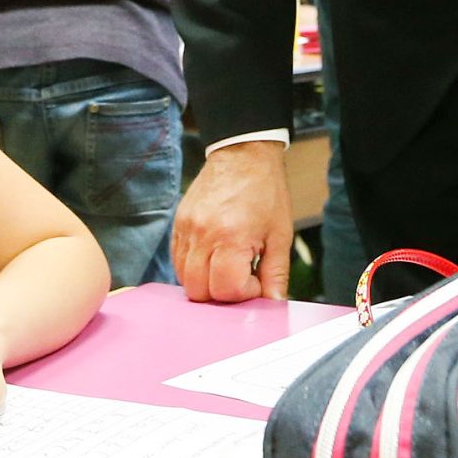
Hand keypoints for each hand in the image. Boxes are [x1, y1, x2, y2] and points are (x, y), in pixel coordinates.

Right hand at [173, 141, 293, 301]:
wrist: (243, 155)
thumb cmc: (265, 192)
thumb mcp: (280, 234)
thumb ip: (276, 273)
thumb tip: (273, 302)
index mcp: (232, 237)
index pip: (226, 290)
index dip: (243, 293)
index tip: (255, 280)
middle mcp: (203, 235)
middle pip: (199, 291)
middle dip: (221, 292)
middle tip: (240, 276)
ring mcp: (186, 229)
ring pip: (184, 279)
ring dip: (205, 282)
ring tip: (226, 264)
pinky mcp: (178, 223)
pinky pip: (177, 259)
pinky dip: (192, 267)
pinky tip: (212, 256)